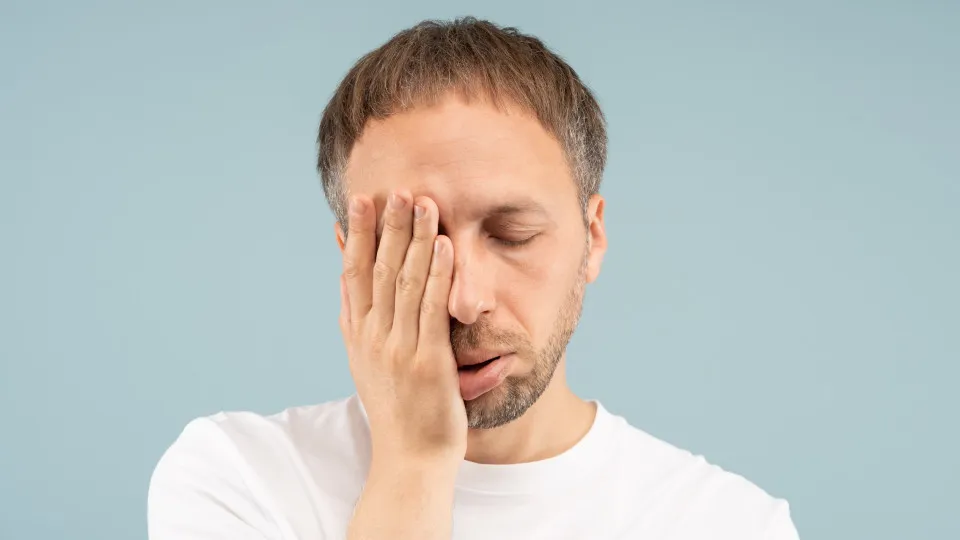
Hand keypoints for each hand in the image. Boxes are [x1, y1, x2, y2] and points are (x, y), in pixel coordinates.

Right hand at [339, 190, 466, 464]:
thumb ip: (356, 319)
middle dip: (386, 226)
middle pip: (377, 270)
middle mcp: (373, 338)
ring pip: (404, 282)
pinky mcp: (428, 361)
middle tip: (393, 188)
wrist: (410, 461)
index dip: (356, 235)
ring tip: (422, 202)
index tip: (361, 201)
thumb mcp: (364, 362)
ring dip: (414, 239)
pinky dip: (437, 274)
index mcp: (358, 335)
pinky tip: (443, 245)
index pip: (353, 274)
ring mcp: (398, 349)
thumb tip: (345, 277)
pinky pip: (432, 308)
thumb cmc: (395, 411)